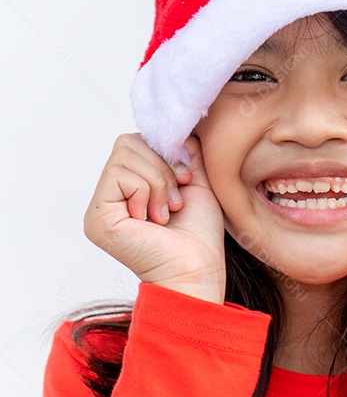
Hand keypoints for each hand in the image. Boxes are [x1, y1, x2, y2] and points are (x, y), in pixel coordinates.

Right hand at [83, 133, 226, 303]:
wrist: (198, 268)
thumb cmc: (199, 233)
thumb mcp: (197, 181)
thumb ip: (185, 152)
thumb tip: (178, 128)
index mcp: (130, 186)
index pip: (138, 142)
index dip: (167, 152)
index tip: (187, 178)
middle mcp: (110, 195)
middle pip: (128, 142)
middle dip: (163, 166)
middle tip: (177, 198)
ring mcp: (100, 206)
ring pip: (125, 155)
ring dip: (158, 180)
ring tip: (167, 210)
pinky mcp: (97, 216)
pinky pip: (120, 174)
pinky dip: (147, 190)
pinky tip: (154, 218)